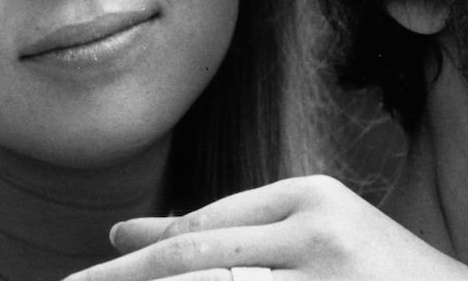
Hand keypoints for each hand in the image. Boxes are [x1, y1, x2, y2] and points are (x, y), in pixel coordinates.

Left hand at [62, 175, 467, 280]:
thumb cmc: (385, 275)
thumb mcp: (315, 235)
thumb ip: (235, 230)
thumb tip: (131, 230)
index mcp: (309, 194)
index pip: (200, 229)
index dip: (135, 259)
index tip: (82, 275)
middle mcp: (314, 225)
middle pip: (195, 257)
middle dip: (122, 279)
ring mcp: (327, 270)